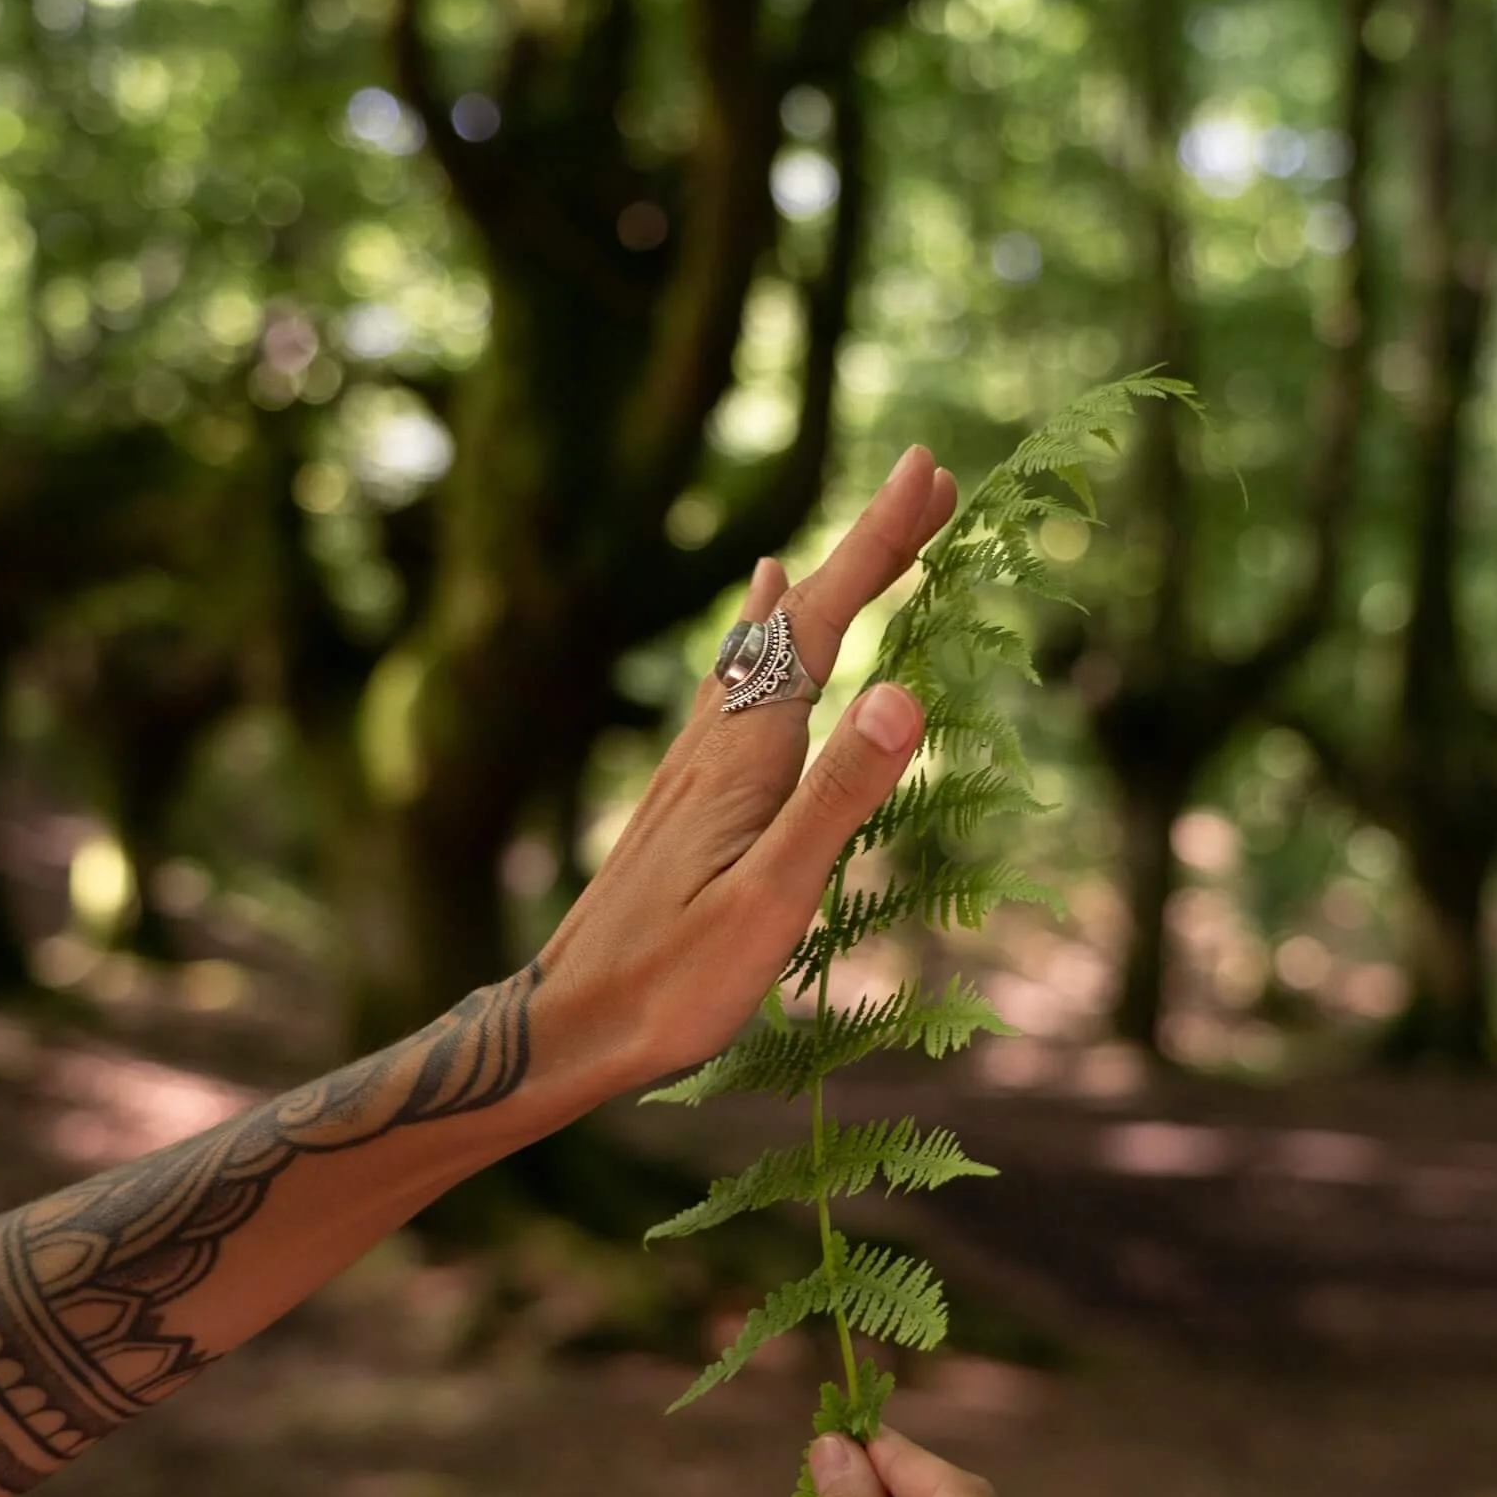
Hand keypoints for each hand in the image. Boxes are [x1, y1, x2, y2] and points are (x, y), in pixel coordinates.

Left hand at [530, 444, 957, 1111]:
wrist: (569, 1026)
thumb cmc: (673, 982)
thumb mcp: (773, 899)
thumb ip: (840, 796)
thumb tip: (903, 692)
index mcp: (747, 755)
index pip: (826, 624)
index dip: (878, 545)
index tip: (928, 470)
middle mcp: (717, 741)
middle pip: (801, 622)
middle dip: (867, 550)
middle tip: (927, 480)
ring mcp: (694, 766)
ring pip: (763, 650)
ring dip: (818, 591)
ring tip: (847, 544)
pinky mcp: (683, 796)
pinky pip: (732, 688)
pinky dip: (760, 641)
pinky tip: (746, 639)